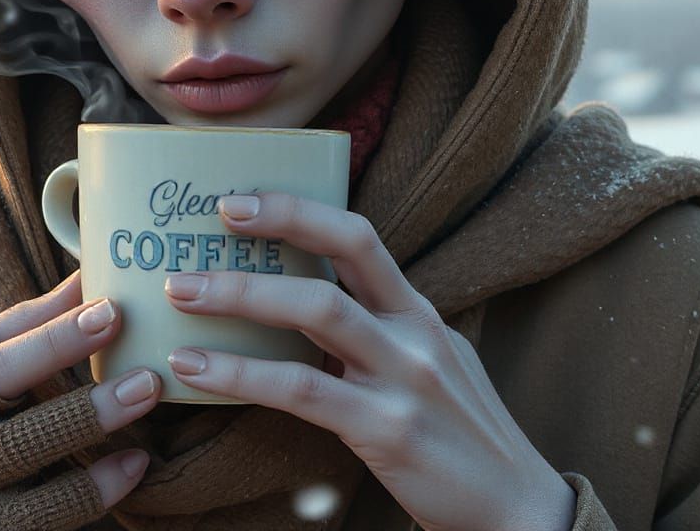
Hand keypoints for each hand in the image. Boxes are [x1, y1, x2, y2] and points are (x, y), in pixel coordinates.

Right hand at [0, 270, 161, 529]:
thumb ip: (20, 326)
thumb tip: (87, 278)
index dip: (55, 342)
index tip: (111, 314)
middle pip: (19, 439)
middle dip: (88, 411)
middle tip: (149, 381)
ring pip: (34, 500)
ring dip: (97, 471)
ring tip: (146, 442)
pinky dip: (90, 504)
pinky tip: (129, 473)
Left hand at [163, 193, 576, 530]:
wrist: (517, 511)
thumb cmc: (457, 430)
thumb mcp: (426, 360)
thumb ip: (377, 329)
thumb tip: (303, 306)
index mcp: (416, 309)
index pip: (358, 235)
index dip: (298, 209)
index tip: (238, 200)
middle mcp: (412, 331)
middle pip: (341, 254)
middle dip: (276, 226)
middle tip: (212, 221)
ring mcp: (402, 377)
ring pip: (315, 312)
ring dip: (241, 296)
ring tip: (182, 293)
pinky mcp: (387, 430)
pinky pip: (300, 390)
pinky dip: (241, 373)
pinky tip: (196, 368)